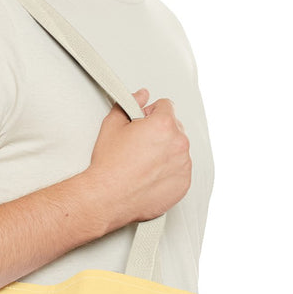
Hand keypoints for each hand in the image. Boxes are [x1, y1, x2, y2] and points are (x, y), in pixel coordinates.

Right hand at [86, 87, 191, 228]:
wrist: (108, 198)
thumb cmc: (109, 166)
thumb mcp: (112, 125)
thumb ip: (130, 103)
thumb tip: (141, 95)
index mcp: (164, 124)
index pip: (166, 105)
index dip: (150, 113)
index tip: (142, 124)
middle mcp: (179, 143)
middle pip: (175, 127)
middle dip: (160, 132)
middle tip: (139, 145)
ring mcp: (184, 165)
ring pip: (178, 149)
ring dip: (166, 152)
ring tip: (143, 163)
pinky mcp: (183, 184)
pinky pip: (181, 170)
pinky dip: (169, 171)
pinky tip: (150, 175)